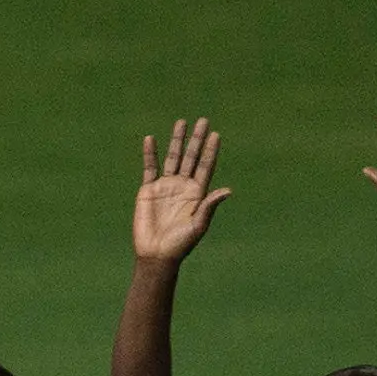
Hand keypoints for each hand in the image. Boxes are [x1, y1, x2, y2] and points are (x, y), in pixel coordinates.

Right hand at [134, 117, 230, 263]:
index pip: (206, 166)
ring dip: (177, 140)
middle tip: (204, 120)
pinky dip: (149, 153)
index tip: (215, 135)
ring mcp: (165, 186)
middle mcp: (183, 186)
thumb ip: (210, 206)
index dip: (210, 151)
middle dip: (197, 139)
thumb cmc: (180, 244)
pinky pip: (149, 167)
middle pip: (191, 157)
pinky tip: (150, 139)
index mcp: (197, 193)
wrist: (156, 254)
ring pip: (172, 158)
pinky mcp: (148, 190)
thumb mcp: (198, 225)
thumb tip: (228, 190)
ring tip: (181, 122)